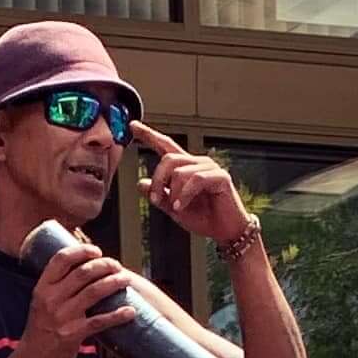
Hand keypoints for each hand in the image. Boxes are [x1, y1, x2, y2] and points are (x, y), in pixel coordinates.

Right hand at [16, 235, 136, 357]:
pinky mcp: (73, 334)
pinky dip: (118, 315)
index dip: (82, 251)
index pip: (62, 259)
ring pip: (94, 291)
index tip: (97, 251)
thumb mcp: (41, 304)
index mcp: (42, 288)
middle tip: (117, 266)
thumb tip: (83, 270)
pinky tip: (130, 312)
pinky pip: (100, 321)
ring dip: (114, 282)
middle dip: (105, 265)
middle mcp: (52, 299)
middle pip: (83, 273)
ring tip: (126, 280)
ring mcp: (63, 317)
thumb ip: (57, 288)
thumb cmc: (40, 331)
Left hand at [132, 122, 253, 252]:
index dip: (149, 135)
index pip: (165, 146)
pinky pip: (195, 180)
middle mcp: (197, 163)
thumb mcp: (174, 208)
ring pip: (180, 171)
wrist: (225, 231)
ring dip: (173, 192)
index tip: (133, 126)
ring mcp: (209, 168)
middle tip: (154, 200)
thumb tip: (141, 183)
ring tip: (175, 208)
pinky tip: (181, 207)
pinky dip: (185, 195)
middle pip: (168, 159)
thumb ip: (159, 195)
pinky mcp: (220, 177)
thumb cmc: (204, 218)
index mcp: (185, 168)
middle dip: (157, 180)